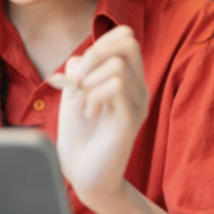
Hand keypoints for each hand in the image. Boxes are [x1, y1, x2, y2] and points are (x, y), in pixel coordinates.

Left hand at [54, 25, 149, 213]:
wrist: (84, 175)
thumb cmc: (80, 137)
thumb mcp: (75, 95)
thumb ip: (79, 71)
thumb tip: (80, 57)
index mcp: (127, 80)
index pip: (126, 38)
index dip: (100, 42)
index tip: (80, 70)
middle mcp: (138, 89)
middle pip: (128, 42)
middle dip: (94, 54)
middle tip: (78, 81)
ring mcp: (137, 104)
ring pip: (117, 66)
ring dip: (89, 81)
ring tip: (82, 103)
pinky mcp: (130, 120)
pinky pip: (115, 86)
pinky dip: (93, 94)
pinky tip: (88, 113)